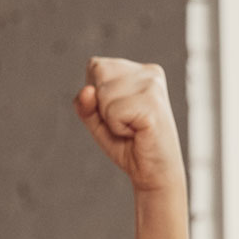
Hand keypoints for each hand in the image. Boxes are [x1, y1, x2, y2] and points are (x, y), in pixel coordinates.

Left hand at [74, 57, 185, 194]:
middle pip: (97, 73)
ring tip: (132, 128)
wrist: (153, 172)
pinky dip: (117, 128)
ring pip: (103, 93)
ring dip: (109, 119)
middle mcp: (149, 72)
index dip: (95, 94)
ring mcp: (153, 85)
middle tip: (124, 123)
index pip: (95, 66)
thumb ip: (85, 104)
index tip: (118, 112)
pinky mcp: (152, 104)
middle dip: (101, 105)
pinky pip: (112, 112)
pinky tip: (137, 132)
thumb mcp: (98, 121)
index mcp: (139, 70)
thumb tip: (86, 91)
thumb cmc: (128, 144)